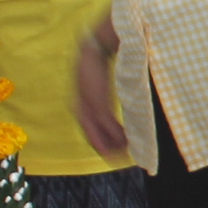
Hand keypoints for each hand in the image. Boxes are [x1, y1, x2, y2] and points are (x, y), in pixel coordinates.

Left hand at [73, 33, 129, 160]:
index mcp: (80, 107)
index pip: (89, 132)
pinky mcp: (97, 100)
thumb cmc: (96, 65)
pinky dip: (116, 132)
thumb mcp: (96, 87)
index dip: (101, 144)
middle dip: (106, 150)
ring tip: (127, 152)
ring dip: (114, 144)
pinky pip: (107, 122)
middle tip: (120, 159)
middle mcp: (80, 109)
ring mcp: (88, 106)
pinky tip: (127, 140)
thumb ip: (101, 101)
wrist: (92, 48)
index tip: (113, 154)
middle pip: (92, 137)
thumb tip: (111, 111)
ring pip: (99, 132)